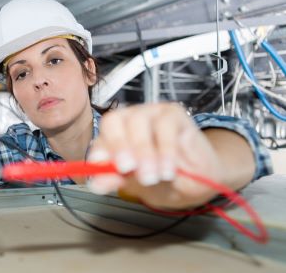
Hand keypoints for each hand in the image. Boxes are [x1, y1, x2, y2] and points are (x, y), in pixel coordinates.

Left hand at [88, 103, 223, 209]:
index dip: (100, 149)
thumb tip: (95, 184)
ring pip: (139, 121)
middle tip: (126, 168)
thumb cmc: (166, 179)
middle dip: (118, 145)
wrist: (203, 179)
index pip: (101, 136)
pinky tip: (167, 170)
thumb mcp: (138, 185)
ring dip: (143, 151)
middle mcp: (130, 120)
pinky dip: (165, 150)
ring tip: (151, 176)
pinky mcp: (174, 114)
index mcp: (116, 136)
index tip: (101, 165)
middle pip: (114, 121)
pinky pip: (165, 125)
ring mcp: (151, 114)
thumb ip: (116, 180)